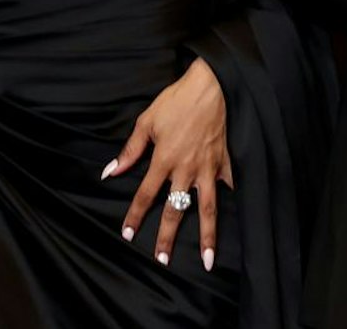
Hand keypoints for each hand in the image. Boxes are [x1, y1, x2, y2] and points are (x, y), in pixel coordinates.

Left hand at [106, 58, 232, 271]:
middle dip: (167, 237)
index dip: (135, 216)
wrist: (210, 85)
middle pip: (175, 210)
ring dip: (206, 236)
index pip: (145, 195)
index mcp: (164, 159)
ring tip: (208, 259)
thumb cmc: (176, 101)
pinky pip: (230, 185)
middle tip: (163, 261)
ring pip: (207, 208)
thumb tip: (111, 170)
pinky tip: (235, 217)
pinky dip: (233, 201)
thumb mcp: (146, 122)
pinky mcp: (226, 161)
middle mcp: (186, 169)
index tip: (128, 235)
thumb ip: (130, 150)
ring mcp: (209, 168)